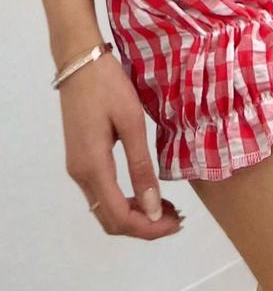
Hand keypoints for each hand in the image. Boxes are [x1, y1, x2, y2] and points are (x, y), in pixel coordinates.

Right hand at [58, 50, 183, 238]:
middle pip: (110, 219)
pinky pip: (103, 192)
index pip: (119, 217)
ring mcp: (78, 167)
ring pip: (105, 208)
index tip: (177, 222)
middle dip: (144, 225)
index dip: (148, 228)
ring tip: (167, 206)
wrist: (80, 61)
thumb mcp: (132, 123)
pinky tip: (147, 190)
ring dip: (135, 214)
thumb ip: (141, 167)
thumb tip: (153, 209)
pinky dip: (126, 199)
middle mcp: (81, 174)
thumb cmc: (109, 86)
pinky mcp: (81, 158)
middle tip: (177, 216)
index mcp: (93, 167)